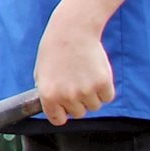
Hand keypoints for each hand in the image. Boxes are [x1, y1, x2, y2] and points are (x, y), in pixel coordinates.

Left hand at [34, 9, 114, 124]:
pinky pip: (107, 97)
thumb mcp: (41, 72)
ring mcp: (86, 91)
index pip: (58, 120)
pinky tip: (96, 74)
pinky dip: (105, 89)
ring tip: (85, 75)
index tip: (65, 108)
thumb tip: (53, 107)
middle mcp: (67, 96)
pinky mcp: (103, 84)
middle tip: (76, 83)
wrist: (72, 30)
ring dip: (92, 95)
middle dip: (78, 102)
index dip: (63, 113)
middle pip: (79, 113)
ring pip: (94, 106)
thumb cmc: (55, 48)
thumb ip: (46, 92)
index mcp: (48, 95)